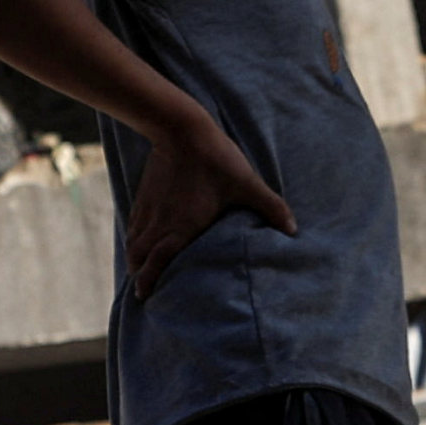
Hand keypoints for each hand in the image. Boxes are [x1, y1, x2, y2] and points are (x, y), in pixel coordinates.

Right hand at [129, 114, 295, 296]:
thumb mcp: (247, 184)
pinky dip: (133, 239)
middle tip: (145, 291)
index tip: (148, 295)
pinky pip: (133, 224)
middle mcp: (160, 222)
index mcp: (181, 227)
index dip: (149, 281)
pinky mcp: (144, 195)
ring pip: (132, 243)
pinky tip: (139, 240)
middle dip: (139, 276)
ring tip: (139, 271)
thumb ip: (270, 207)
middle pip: (138, 258)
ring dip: (135, 260)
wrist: (181, 128)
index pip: (157, 263)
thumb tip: (292, 229)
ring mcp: (149, 208)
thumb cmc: (216, 159)